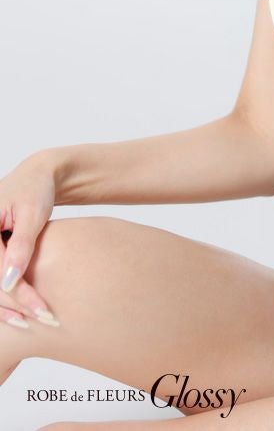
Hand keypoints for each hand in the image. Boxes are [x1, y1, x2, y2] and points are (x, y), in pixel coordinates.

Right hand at [0, 153, 59, 327]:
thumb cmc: (36, 189)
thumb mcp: (33, 214)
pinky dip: (2, 299)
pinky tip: (17, 314)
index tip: (42, 309)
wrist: (35, 176)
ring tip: (30, 322)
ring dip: (5, 307)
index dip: (19, 292)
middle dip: (14, 304)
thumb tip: (9, 281)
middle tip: (44, 319)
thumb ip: (22, 245)